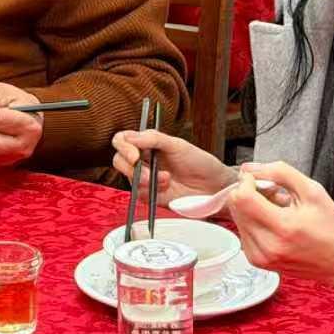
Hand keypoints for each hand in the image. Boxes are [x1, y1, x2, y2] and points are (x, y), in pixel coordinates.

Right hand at [110, 129, 233, 201]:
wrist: (215, 186)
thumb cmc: (200, 162)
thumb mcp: (178, 145)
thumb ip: (153, 139)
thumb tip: (130, 137)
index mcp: (147, 144)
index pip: (122, 140)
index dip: (123, 146)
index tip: (134, 155)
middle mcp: (143, 160)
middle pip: (119, 161)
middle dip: (132, 168)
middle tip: (148, 173)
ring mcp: (145, 179)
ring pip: (128, 179)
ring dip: (145, 180)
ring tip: (166, 179)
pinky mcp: (150, 196)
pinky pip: (139, 194)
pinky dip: (151, 191)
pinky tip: (167, 187)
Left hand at [227, 160, 333, 297]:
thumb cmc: (331, 227)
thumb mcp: (313, 190)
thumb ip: (279, 172)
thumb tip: (249, 168)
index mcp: (283, 227)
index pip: (242, 198)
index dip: (247, 182)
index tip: (260, 179)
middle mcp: (268, 246)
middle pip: (235, 207)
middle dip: (249, 193)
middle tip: (272, 194)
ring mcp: (260, 256)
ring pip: (236, 218)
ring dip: (250, 208)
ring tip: (276, 210)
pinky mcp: (256, 261)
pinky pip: (242, 232)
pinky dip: (252, 223)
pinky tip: (273, 223)